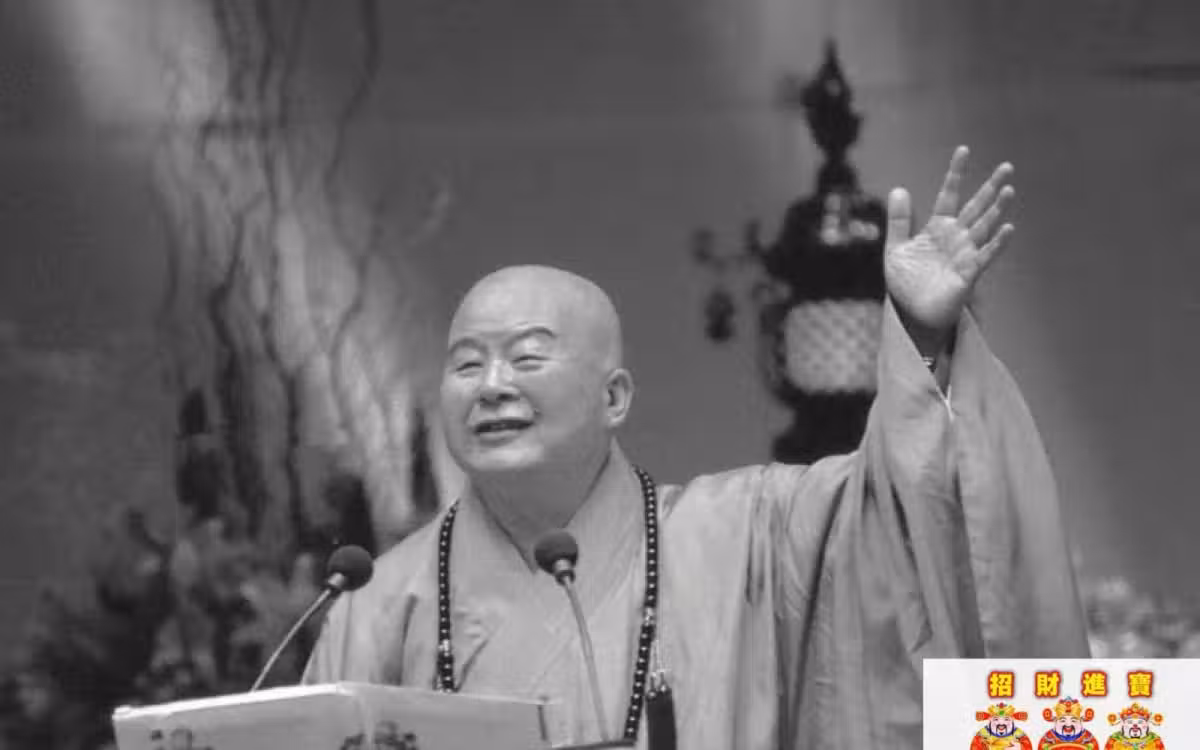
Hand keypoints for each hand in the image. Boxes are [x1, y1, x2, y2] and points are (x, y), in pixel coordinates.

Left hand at [884, 146, 1015, 354]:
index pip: (949, 195)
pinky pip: (984, 256)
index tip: (963, 150)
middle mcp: (955, 238)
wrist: (911, 315)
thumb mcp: (896, 249)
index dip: (956, 174)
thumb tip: (899, 188)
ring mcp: (964, 254)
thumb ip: (898, 221)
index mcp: (937, 229)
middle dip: (990, 187)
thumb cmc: (906, 284)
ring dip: (996, 210)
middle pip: (975, 207)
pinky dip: (996, 243)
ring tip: (1008, 189)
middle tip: (1007, 167)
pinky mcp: (968, 274)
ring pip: (984, 227)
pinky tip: (1008, 228)